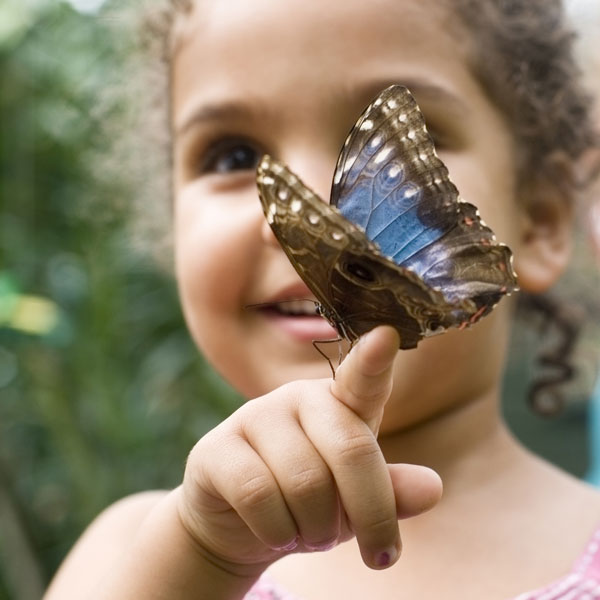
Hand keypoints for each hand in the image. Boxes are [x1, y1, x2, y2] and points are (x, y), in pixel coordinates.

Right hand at [177, 326, 441, 575]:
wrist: (236, 525)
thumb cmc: (307, 504)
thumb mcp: (356, 501)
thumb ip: (390, 491)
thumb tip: (432, 488)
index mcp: (338, 403)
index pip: (362, 378)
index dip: (374, 358)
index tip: (388, 334)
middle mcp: (296, 398)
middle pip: (349, 450)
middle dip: (370, 514)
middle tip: (377, 553)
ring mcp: (253, 416)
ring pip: (304, 482)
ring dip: (317, 528)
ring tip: (310, 532)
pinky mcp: (215, 447)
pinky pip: (258, 496)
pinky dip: (277, 532)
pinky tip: (276, 533)